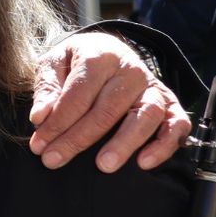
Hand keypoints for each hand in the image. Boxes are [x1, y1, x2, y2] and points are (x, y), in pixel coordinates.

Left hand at [28, 32, 191, 172]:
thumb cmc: (76, 62)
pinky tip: (144, 163)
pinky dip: (165, 145)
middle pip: (107, 109)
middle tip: (55, 159)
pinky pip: (176, 124)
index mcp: (100, 55)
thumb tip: (40, 116)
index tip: (39, 145)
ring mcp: (153, 86)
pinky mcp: (169, 102)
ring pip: (145, 116)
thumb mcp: (53, 64)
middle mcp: (131, 69)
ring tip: (103, 166)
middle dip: (78, 139)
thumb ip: (47, 89)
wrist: (106, 50)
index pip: (78, 94)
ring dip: (124, 144)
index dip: (57, 122)